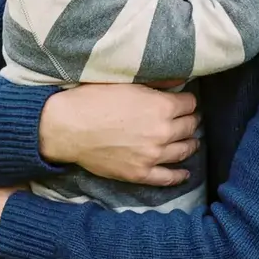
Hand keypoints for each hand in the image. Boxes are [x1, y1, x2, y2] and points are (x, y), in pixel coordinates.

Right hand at [40, 85, 198, 185]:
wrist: (68, 127)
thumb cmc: (93, 99)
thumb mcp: (127, 82)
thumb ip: (156, 83)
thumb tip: (178, 81)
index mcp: (161, 106)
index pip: (188, 103)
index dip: (186, 101)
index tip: (184, 102)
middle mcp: (162, 132)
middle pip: (189, 126)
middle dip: (190, 120)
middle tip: (189, 119)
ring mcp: (152, 155)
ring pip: (183, 150)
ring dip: (190, 144)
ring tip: (191, 141)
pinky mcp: (139, 173)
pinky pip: (167, 177)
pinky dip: (179, 175)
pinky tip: (184, 172)